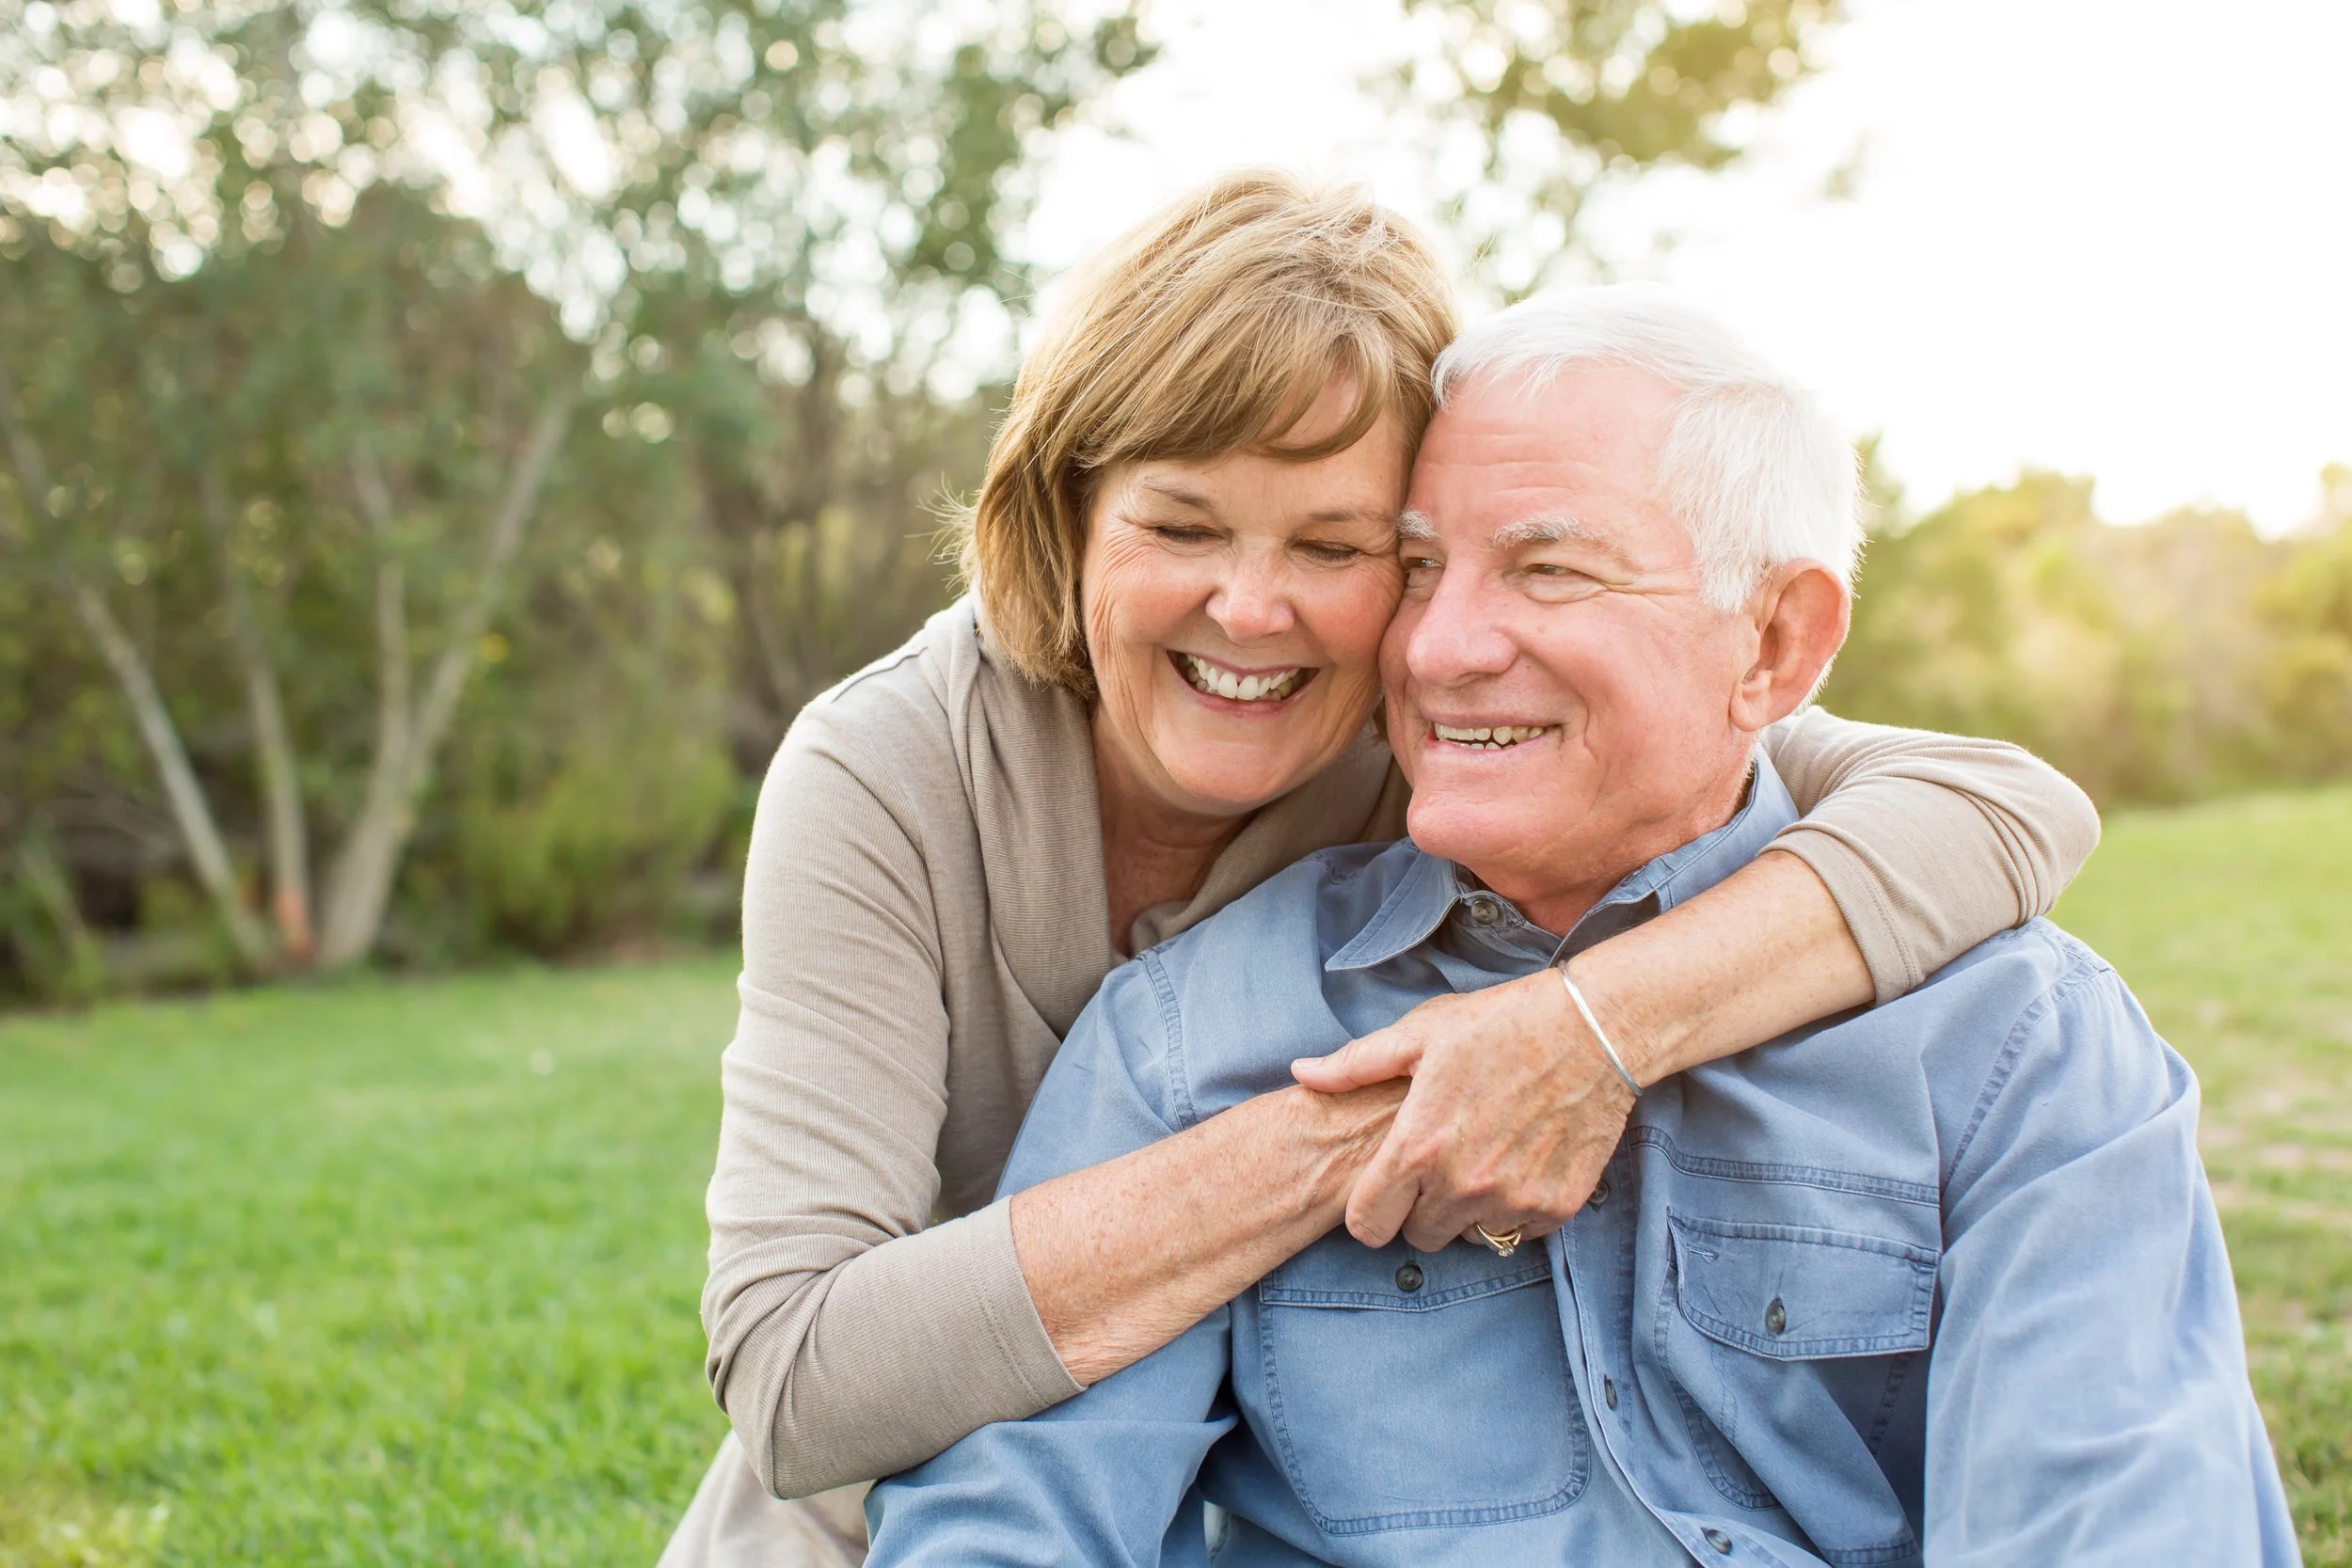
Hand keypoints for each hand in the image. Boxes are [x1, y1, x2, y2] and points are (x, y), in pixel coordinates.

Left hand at [1290, 967, 1636, 1252]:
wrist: (1592, 1028)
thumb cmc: (1500, 1023)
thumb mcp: (1420, 1034)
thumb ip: (1355, 1065)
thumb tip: (1301, 1073)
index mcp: (1418, 1147)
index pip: (1367, 1225)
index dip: (1370, 1209)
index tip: (1386, 1188)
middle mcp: (1462, 1185)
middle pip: (1418, 1237)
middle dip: (1421, 1208)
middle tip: (1440, 1163)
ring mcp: (1512, 1200)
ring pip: (1469, 1237)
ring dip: (1468, 1211)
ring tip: (1481, 1158)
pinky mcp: (1556, 1205)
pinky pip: (1519, 1232)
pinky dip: (1515, 1208)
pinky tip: (1519, 1163)